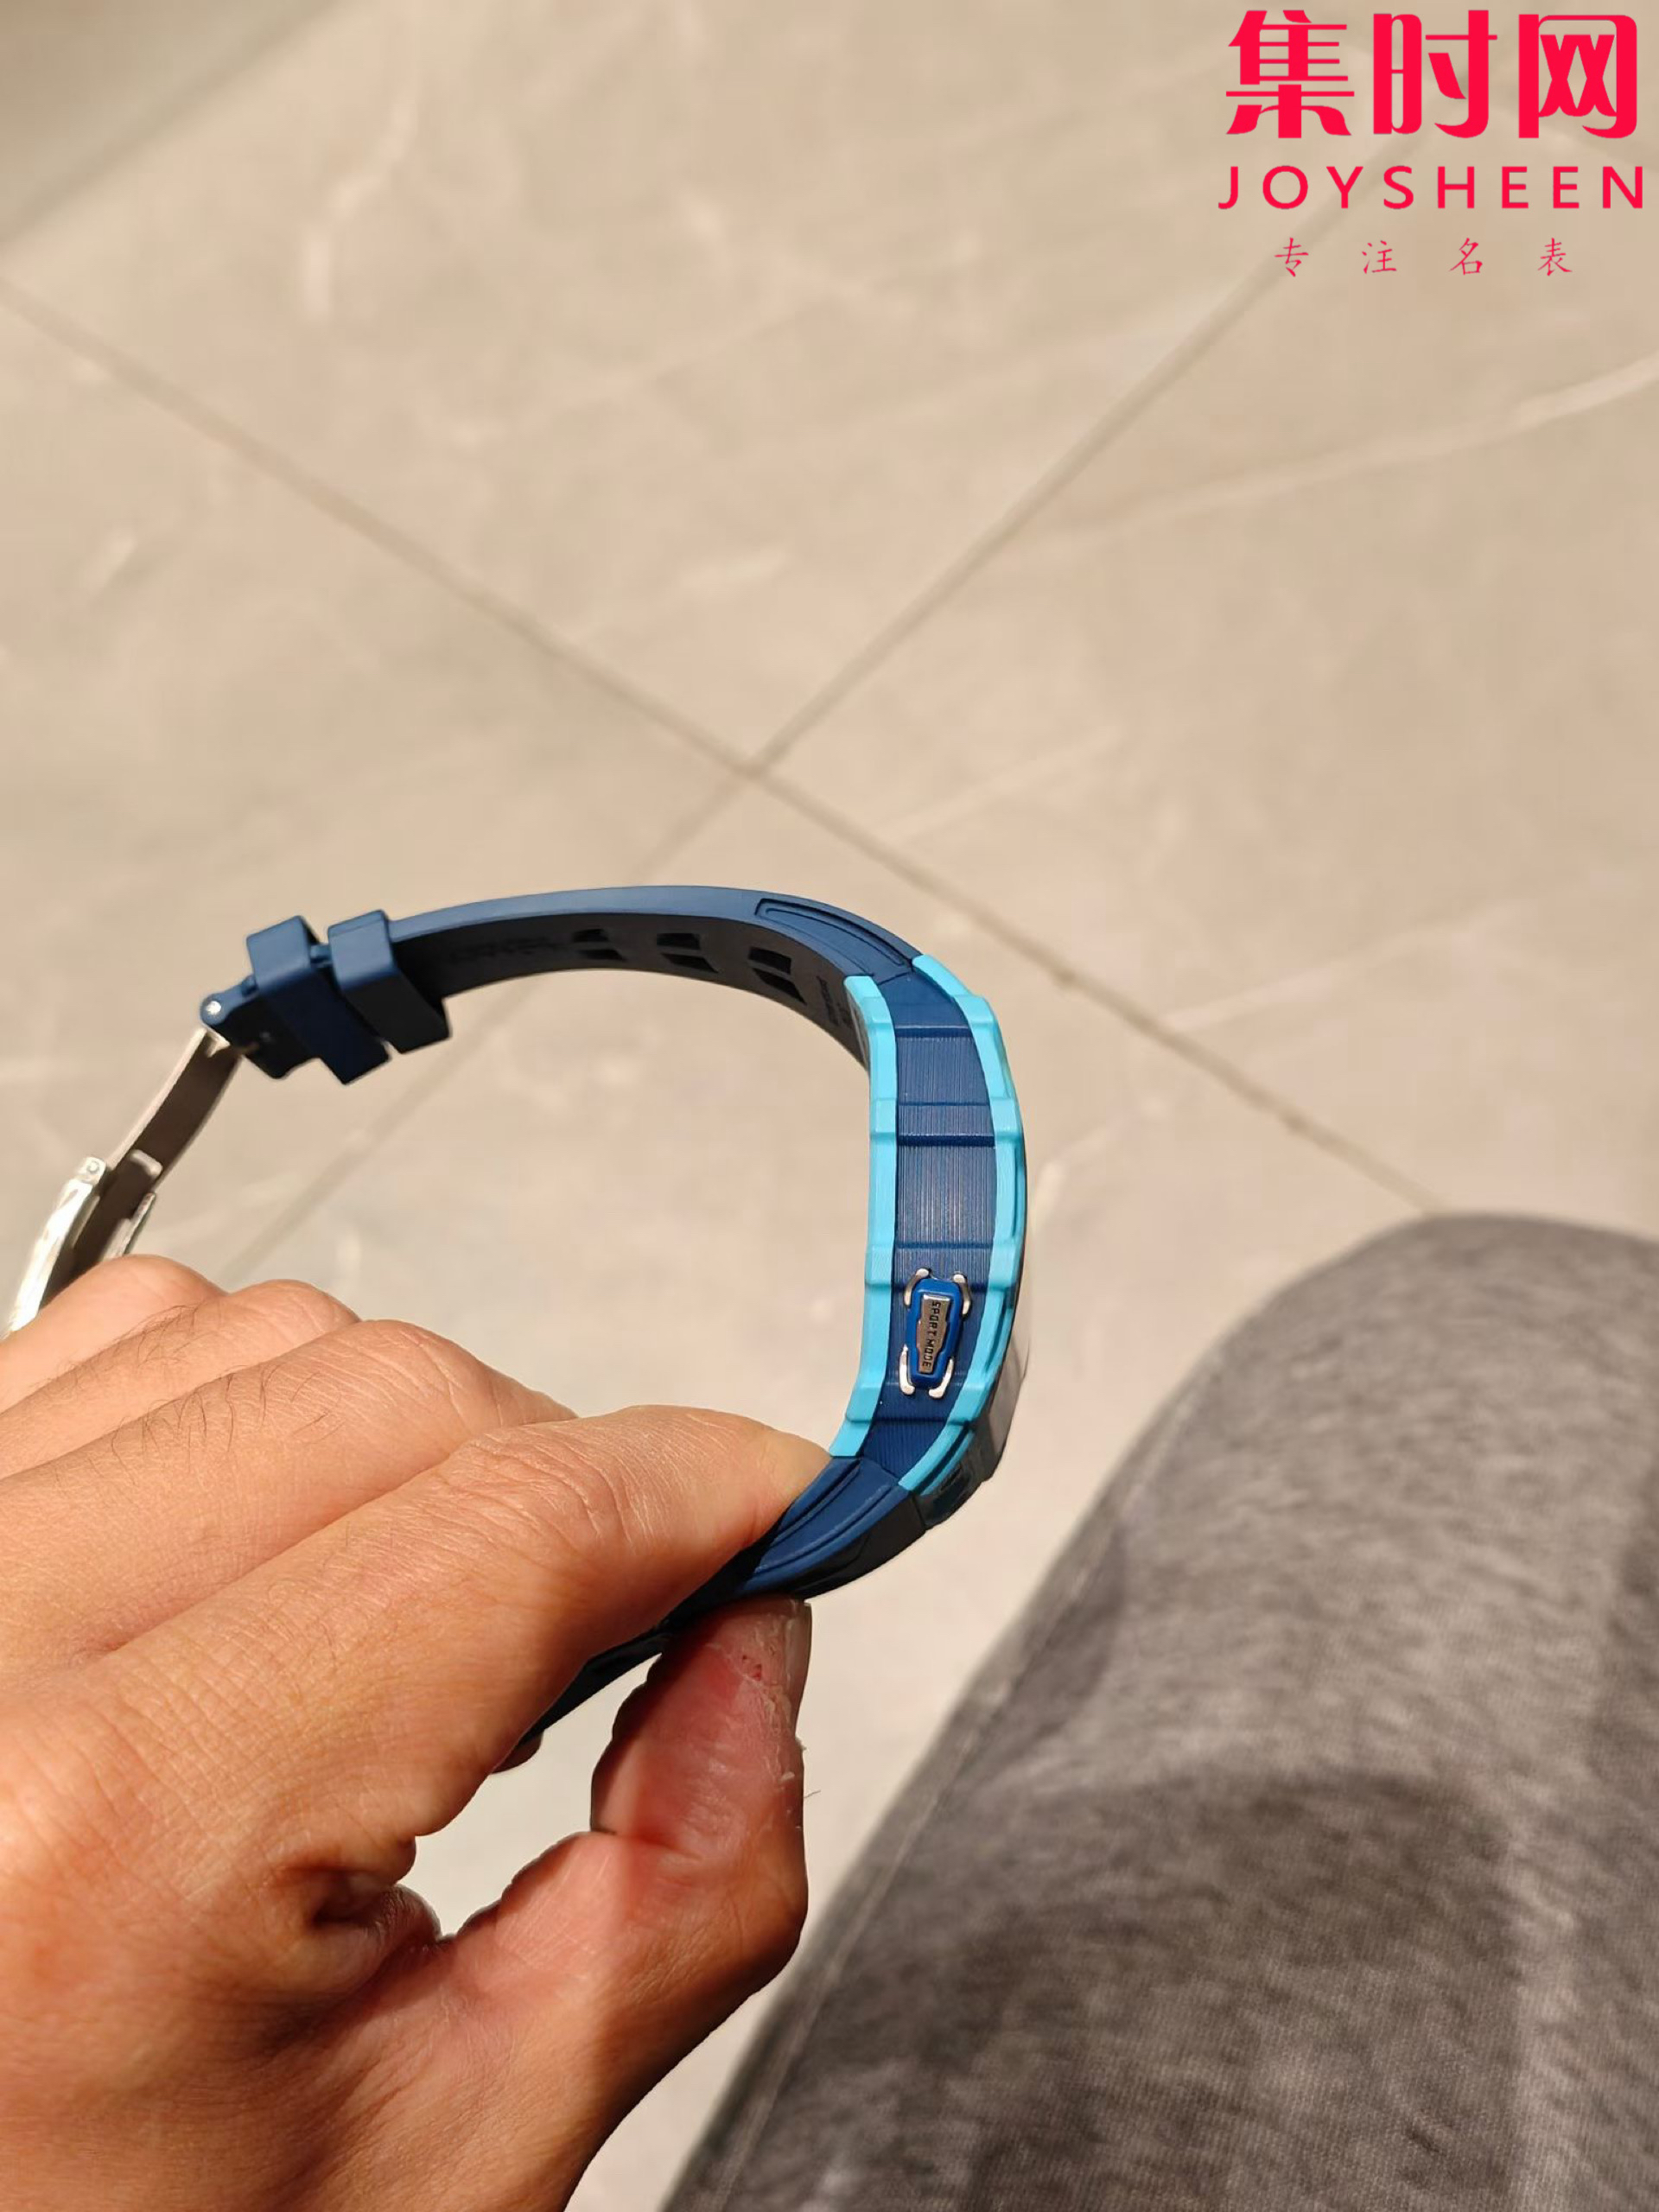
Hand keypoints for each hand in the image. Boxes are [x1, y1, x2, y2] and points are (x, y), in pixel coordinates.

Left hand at [0, 1257, 816, 2209]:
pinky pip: (115, 1336)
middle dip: (562, 1483)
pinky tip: (283, 1558)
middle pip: (395, 1395)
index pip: (509, 1525)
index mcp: (117, 1833)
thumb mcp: (453, 2157)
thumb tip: (758, 1647)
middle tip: (615, 1623)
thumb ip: (678, 1889)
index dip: (703, 1488)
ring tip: (416, 1631)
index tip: (788, 1509)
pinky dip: (245, 1404)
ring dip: (402, 1444)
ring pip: (259, 1336)